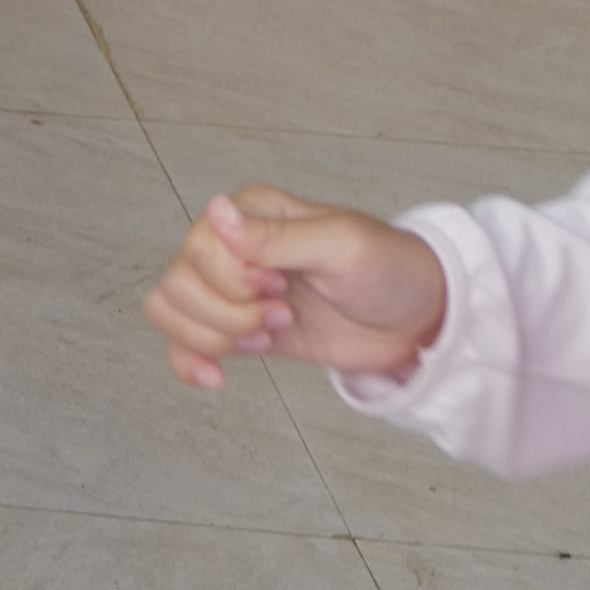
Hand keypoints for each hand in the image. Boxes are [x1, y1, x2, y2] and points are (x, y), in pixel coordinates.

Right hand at [146, 185, 444, 389]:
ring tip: (267, 337)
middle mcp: (231, 247)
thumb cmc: (390, 268)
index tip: (281, 288)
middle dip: (227, 314)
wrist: (418, 320)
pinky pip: (183, 341)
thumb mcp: (341, 246)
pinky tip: (215, 377)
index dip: (233, 280)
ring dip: (214, 335)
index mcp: (250, 212)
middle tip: (280, 316)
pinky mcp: (239, 329)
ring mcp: (231, 290)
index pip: (200, 247)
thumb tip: (217, 212)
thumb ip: (277, 237)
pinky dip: (187, 361)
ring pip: (170, 309)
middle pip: (178, 281)